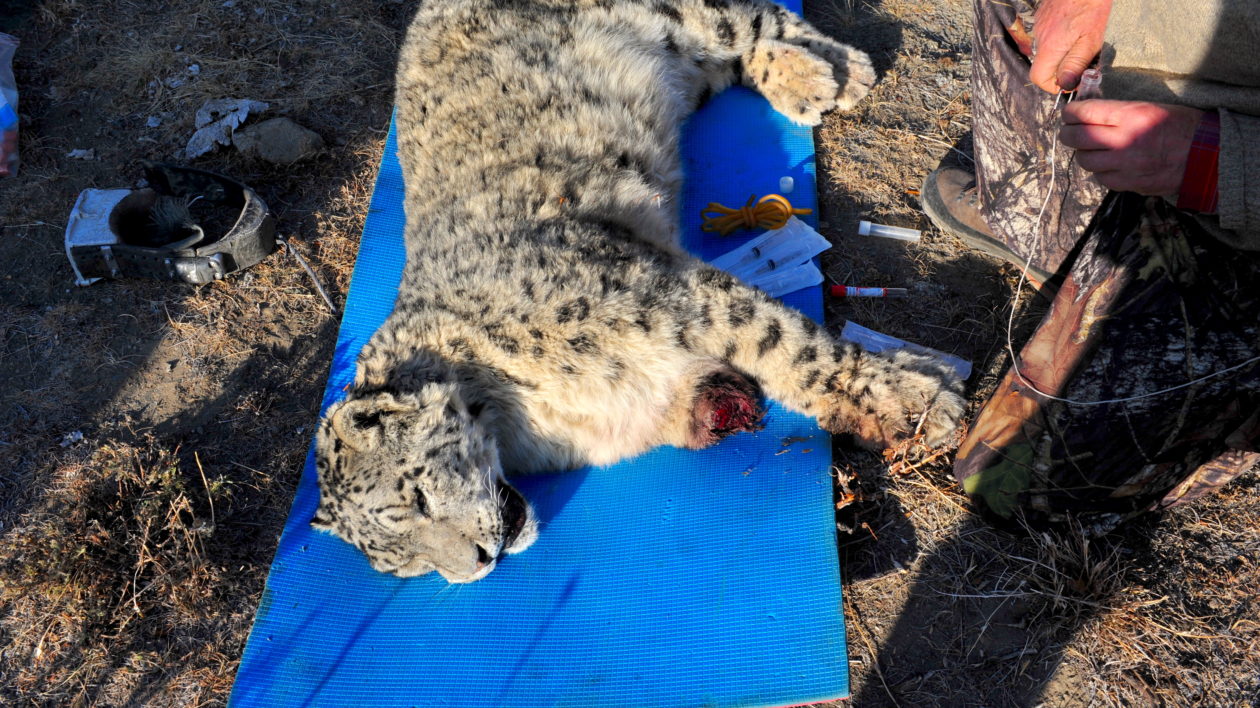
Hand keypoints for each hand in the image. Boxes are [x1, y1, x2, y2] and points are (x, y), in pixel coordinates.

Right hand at [1029, 0, 1112, 92]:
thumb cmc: (1092, 6)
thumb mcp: (1091, 40)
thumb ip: (1076, 64)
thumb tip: (1066, 85)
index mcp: (1050, 47)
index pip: (1038, 78)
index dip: (1053, 85)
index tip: (1070, 80)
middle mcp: (1039, 38)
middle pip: (1043, 65)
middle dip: (1061, 68)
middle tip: (1082, 59)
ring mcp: (1039, 27)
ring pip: (1046, 51)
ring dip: (1061, 52)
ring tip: (1080, 39)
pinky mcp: (1042, 17)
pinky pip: (1047, 37)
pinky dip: (1059, 39)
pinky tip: (1073, 27)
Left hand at [1060, 99, 1204, 195]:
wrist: (1207, 155)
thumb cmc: (1181, 126)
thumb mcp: (1151, 107)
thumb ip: (1119, 111)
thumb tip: (1088, 112)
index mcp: (1131, 115)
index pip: (1085, 112)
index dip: (1071, 113)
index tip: (1068, 113)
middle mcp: (1124, 140)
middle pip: (1077, 139)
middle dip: (1067, 134)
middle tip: (1068, 132)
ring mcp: (1126, 165)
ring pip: (1086, 161)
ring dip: (1084, 154)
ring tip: (1091, 148)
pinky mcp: (1130, 183)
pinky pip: (1102, 178)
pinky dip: (1100, 171)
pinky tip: (1108, 164)